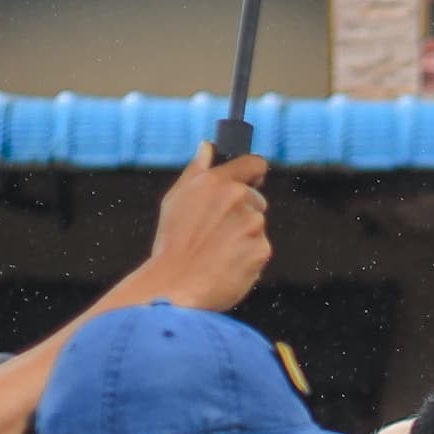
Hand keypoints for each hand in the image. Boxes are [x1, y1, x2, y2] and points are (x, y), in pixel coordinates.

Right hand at [141, 146, 273, 312]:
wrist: (176, 286)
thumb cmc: (172, 245)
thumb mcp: (175, 200)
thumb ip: (196, 171)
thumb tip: (207, 147)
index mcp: (215, 181)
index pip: (254, 163)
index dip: (255, 172)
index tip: (254, 180)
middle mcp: (237, 197)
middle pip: (256, 200)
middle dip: (243, 213)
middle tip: (216, 234)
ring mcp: (252, 223)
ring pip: (257, 227)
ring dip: (244, 238)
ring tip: (217, 253)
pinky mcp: (262, 249)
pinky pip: (260, 251)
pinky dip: (248, 259)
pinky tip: (227, 266)